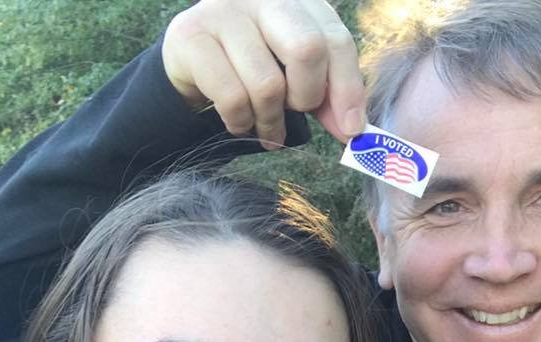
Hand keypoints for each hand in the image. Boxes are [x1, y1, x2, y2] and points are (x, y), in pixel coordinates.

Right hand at [162, 0, 365, 147]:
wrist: (189, 61)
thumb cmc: (250, 68)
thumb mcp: (295, 78)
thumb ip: (326, 97)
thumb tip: (351, 129)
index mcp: (297, 1)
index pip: (335, 40)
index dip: (347, 88)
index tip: (351, 130)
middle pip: (307, 49)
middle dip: (306, 97)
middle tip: (294, 114)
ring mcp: (224, 11)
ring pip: (267, 84)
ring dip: (270, 121)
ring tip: (265, 127)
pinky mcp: (191, 36)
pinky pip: (232, 98)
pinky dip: (240, 123)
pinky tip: (239, 122)